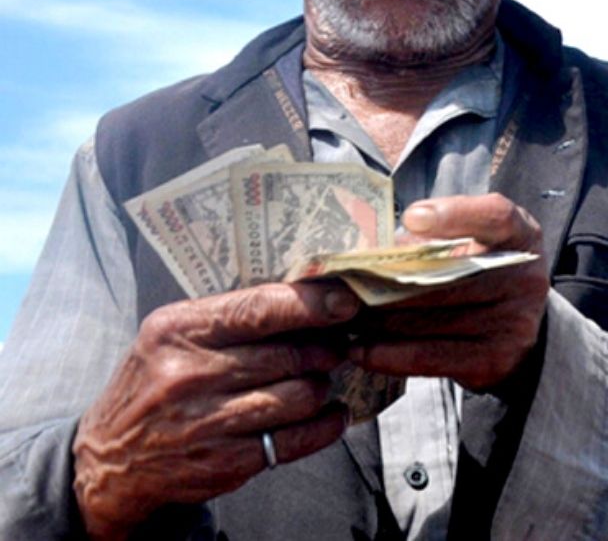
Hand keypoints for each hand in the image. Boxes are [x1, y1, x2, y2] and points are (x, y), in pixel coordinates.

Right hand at [72, 282, 359, 539]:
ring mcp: (206, 422)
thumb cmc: (155, 384)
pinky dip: (325, 425)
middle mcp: (189, 375)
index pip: (259, 309)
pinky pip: (297, 439)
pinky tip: (330, 415)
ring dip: (321, 387)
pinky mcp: (224, 463)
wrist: (109, 460)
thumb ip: (232, 317)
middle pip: (290, 354)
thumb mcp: (172, 337)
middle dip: (325, 350)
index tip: (347, 301)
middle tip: (335, 347)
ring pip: (301, 395)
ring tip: (318, 381)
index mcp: (177, 330)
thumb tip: (312, 296)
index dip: (312, 304)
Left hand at [349, 193, 550, 391]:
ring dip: (380, 318)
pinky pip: (431, 356)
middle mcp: (525, 278)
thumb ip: (434, 239)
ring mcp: (513, 322)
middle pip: (451, 274)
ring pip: (432, 317)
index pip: (497, 216)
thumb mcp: (473, 243)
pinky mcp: (494, 359)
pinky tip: (359, 349)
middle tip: (343, 280)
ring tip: (341, 314)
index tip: (412, 217)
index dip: (457, 214)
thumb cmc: (479, 272)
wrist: (517, 328)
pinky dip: (389, 354)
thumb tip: (370, 247)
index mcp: (521, 236)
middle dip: (389, 277)